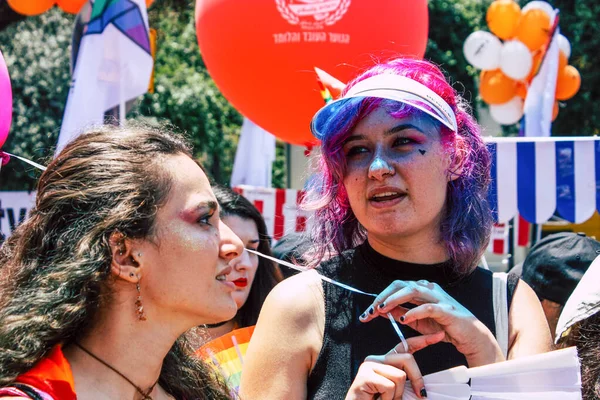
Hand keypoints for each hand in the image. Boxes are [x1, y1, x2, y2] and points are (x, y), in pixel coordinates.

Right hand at [345, 333, 443, 399]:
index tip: (440, 335)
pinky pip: (389, 386)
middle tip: (418, 395)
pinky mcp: (365, 375)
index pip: (406, 346)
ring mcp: (369, 365)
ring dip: (397, 395)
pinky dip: (387, 399)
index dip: (423, 340)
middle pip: (407, 359)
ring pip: (399, 376)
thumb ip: (406, 382)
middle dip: (416, 379)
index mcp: (386, 362)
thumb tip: (423, 387)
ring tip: (384, 399)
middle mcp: (376, 359)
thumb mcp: (397, 392)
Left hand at [360, 280, 503, 366]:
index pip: (396, 287)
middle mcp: (430, 289)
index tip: (367, 313)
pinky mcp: (448, 310)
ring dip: (395, 299)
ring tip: (383, 310)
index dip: (380, 297)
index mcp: (422, 289)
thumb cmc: (444, 327)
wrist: (470, 337)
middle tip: (371, 310)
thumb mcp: (418, 321)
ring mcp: (439, 298)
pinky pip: (428, 307)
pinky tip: (405, 319)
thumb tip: (382, 311)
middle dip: (383, 297)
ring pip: (413, 291)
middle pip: (401, 285)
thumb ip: (401, 313)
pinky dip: (415, 312)